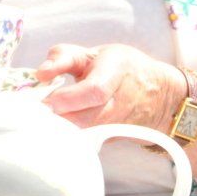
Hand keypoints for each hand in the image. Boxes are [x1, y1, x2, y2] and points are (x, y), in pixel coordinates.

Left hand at [34, 43, 184, 130]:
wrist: (161, 96)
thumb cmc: (121, 69)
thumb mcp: (94, 54)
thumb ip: (63, 58)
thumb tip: (40, 74)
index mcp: (117, 71)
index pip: (94, 90)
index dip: (68, 98)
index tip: (46, 99)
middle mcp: (121, 101)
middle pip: (87, 118)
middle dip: (58, 117)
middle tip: (36, 112)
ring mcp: (120, 125)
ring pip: (85, 134)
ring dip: (60, 129)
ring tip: (42, 119)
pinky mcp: (113, 139)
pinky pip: (87, 141)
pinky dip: (68, 137)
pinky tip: (55, 128)